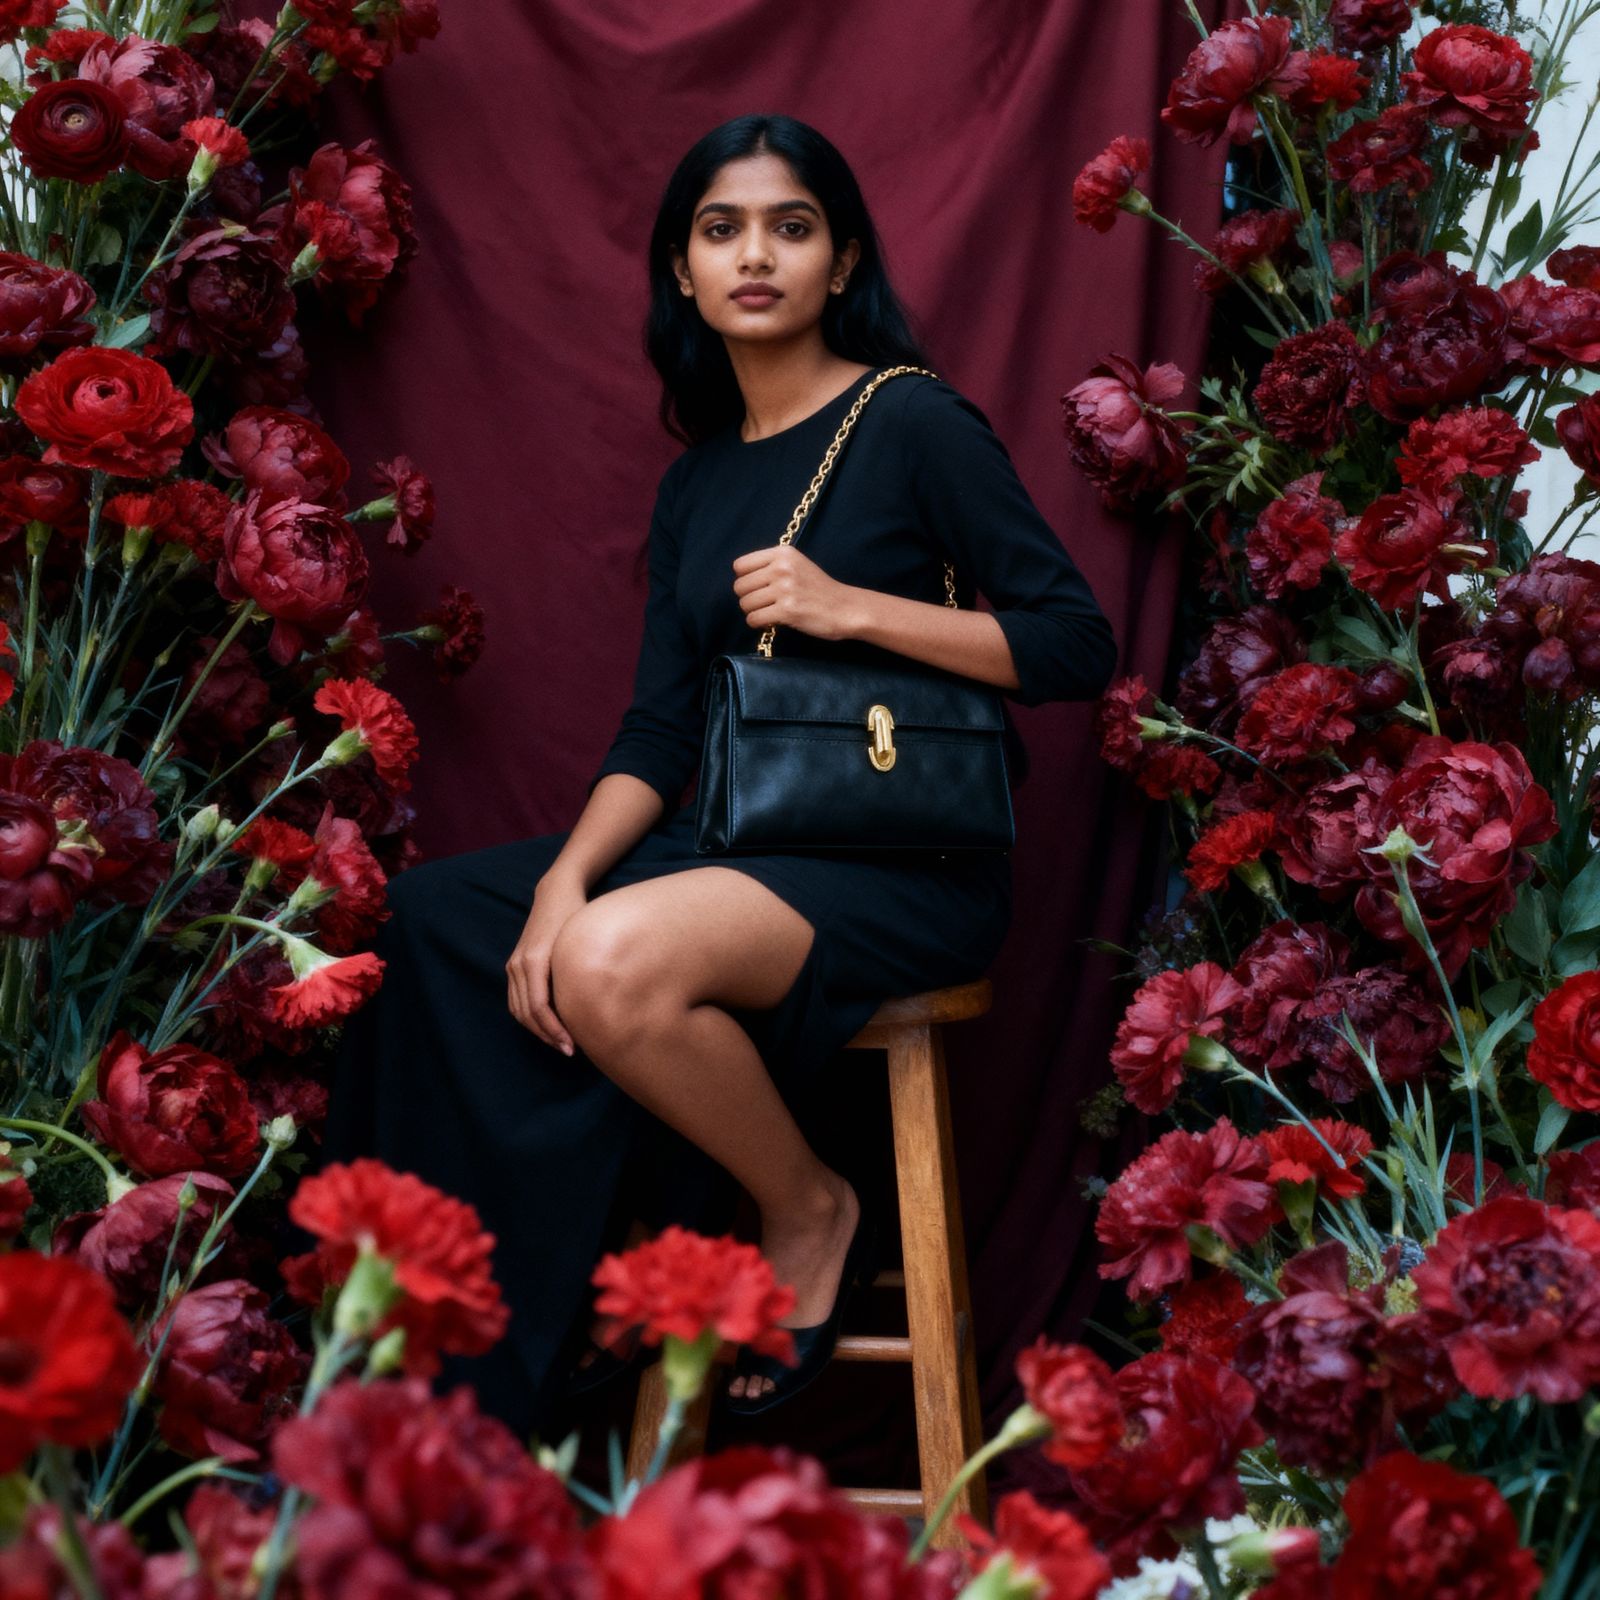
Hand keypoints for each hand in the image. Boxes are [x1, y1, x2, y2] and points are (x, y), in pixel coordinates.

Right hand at [505, 871, 586, 1053]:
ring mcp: (513, 965)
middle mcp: (519, 965)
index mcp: (534, 960)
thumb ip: (580, 973)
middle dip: (547, 1035)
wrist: (556, 894)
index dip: (555, 1030)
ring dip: (537, 1030)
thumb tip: (594, 1008)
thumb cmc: (576, 916)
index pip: (539, 1007)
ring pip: (518, 1010)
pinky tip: (549, 1026)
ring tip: (560, 1042)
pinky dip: (529, 1018)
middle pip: (527, 1014)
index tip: (573, 1045)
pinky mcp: (514, 966)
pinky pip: (516, 1000)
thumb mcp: (580, 942)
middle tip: (570, 1050)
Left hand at [732, 544, 857, 640]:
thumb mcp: (797, 565)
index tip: (758, 588)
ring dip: (754, 612)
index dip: (744, 579)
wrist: (846, 608)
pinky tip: (771, 622)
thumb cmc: (819, 589)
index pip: (740, 566)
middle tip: (764, 604)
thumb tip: (741, 579)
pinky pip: (754, 619)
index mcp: (782, 553)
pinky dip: (758, 624)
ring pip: (745, 604)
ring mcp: (785, 589)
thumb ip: (771, 566)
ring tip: (769, 612)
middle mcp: (782, 568)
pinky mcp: (787, 610)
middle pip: (739, 586)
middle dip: (748, 598)